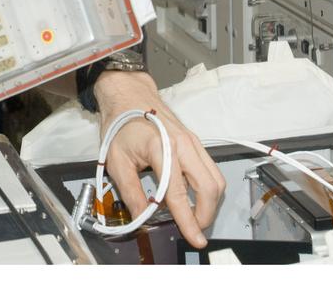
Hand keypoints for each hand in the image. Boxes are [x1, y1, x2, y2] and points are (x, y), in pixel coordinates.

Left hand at [94, 71, 224, 247]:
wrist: (128, 93)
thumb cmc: (120, 122)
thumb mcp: (116, 160)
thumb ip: (130, 192)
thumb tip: (143, 218)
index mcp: (162, 148)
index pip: (178, 192)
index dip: (187, 220)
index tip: (194, 238)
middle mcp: (184, 144)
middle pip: (210, 188)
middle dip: (206, 214)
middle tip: (193, 229)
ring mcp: (193, 142)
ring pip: (216, 179)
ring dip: (210, 202)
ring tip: (193, 215)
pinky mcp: (196, 142)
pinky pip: (211, 169)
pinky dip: (207, 187)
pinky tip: (191, 195)